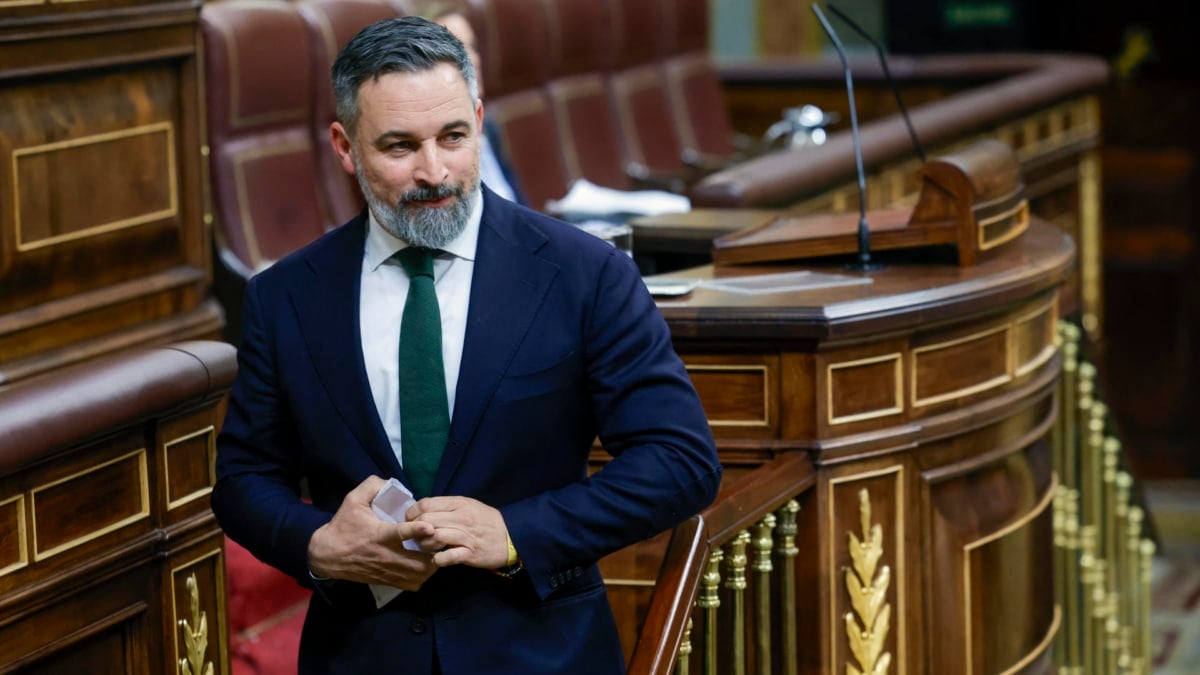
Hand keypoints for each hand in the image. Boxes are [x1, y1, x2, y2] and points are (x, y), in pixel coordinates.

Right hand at [307, 475, 437, 590]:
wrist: (327, 556)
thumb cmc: (343, 526)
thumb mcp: (352, 500)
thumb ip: (371, 486)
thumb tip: (390, 482)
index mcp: (378, 535)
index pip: (399, 534)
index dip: (416, 530)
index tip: (430, 527)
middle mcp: (386, 555)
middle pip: (417, 562)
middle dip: (433, 551)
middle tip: (441, 539)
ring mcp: (388, 571)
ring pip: (418, 575)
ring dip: (431, 563)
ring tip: (436, 551)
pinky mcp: (388, 581)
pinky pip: (413, 584)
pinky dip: (423, 576)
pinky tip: (425, 564)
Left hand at [406, 496, 511, 569]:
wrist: (512, 536)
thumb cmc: (487, 521)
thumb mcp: (469, 505)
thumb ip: (448, 507)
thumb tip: (424, 510)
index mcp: (459, 503)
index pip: (425, 504)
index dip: (412, 513)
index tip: (411, 521)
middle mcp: (461, 518)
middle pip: (425, 521)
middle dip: (415, 530)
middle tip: (416, 537)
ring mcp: (466, 536)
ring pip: (433, 537)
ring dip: (425, 545)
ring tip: (427, 548)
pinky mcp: (470, 553)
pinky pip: (446, 557)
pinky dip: (438, 559)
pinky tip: (438, 559)